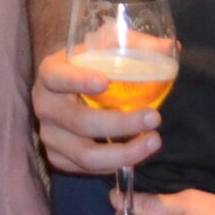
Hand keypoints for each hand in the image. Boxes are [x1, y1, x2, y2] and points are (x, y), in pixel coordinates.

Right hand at [32, 47, 158, 176]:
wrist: (68, 88)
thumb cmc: (90, 64)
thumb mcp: (106, 47)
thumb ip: (136, 45)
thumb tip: (170, 47)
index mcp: (50, 72)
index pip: (57, 77)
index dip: (78, 81)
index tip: (105, 82)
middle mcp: (44, 105)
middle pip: (80, 122)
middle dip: (120, 124)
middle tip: (154, 117)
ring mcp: (49, 135)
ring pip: (85, 155)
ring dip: (124, 153)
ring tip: (153, 141)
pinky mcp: (57, 157)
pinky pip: (86, 169)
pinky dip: (113, 165)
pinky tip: (135, 154)